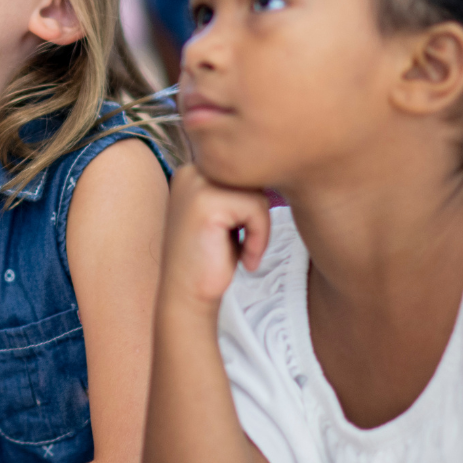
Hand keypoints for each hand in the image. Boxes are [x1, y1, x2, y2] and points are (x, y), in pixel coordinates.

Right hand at [160, 164, 271, 311]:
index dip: (252, 206)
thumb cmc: (211, 259)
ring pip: (256, 192)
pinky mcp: (206, 203)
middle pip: (251, 178)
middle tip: (244, 244)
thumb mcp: (225, 215)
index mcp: (192, 171)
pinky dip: (259, 237)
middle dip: (256, 215)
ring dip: (260, 227)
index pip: (244, 173)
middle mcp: (190, 172)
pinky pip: (256, 208)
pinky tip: (244, 258)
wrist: (187, 297)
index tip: (238, 235)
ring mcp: (195, 185)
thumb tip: (275, 165)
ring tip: (244, 251)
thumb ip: (238, 189)